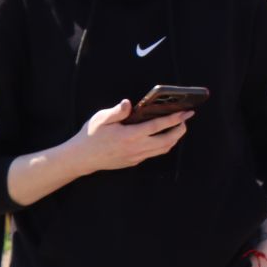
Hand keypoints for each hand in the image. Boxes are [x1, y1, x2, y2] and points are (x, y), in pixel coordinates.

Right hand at [64, 101, 192, 175]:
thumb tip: (129, 104)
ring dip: (174, 138)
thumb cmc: (90, 136)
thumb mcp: (101, 119)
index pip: (158, 126)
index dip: (174, 119)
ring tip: (178, 127)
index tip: (185, 113)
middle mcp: (136, 148)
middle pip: (167, 141)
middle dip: (180, 130)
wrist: (81, 158)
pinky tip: (162, 137)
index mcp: (130, 136)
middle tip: (185, 120)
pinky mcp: (134, 162)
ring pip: (163, 149)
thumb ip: (118, 111)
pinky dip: (163, 145)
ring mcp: (136, 157)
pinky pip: (154, 154)